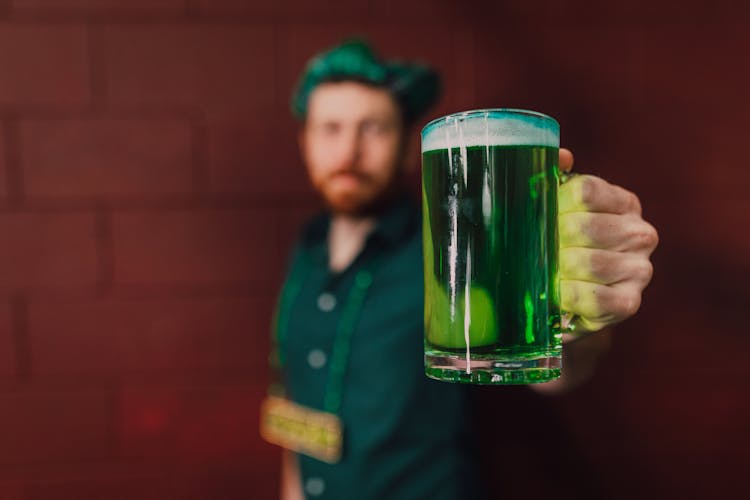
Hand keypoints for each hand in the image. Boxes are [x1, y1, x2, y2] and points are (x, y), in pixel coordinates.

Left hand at [557, 149, 657, 334]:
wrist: (571, 298)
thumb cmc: (563, 246)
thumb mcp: (559, 209)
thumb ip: (557, 178)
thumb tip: (562, 156)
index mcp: (623, 202)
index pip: (586, 190)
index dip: (556, 203)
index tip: (543, 216)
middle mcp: (640, 233)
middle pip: (584, 227)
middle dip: (552, 241)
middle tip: (538, 250)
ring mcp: (640, 269)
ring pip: (588, 262)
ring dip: (558, 269)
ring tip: (548, 272)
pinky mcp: (630, 302)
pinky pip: (592, 297)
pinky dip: (568, 296)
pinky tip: (558, 294)